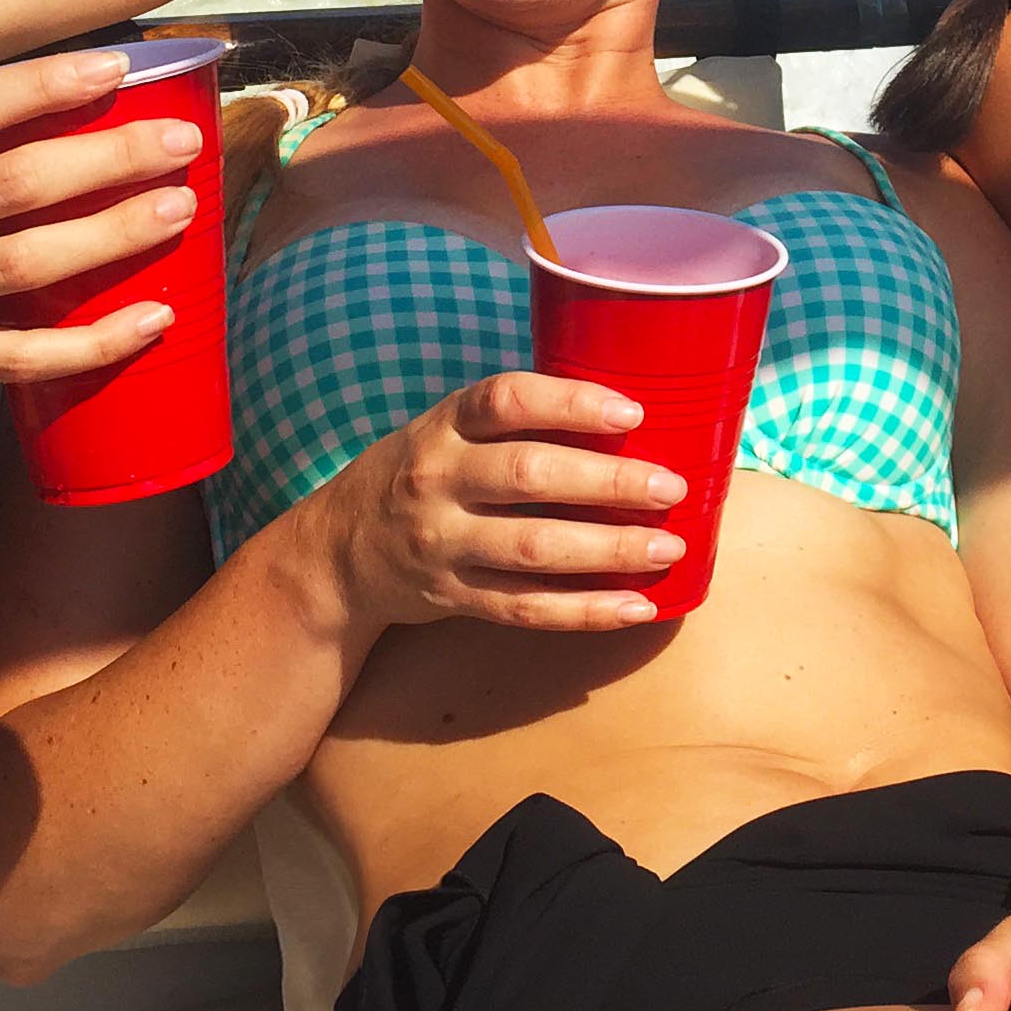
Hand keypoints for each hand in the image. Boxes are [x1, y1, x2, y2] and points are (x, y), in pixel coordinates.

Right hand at [0, 49, 200, 411]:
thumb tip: (27, 108)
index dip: (41, 84)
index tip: (113, 66)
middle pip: (11, 184)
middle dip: (106, 158)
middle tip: (178, 142)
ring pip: (22, 266)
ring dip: (109, 237)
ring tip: (177, 211)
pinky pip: (12, 357)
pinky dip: (87, 344)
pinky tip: (148, 321)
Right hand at [302, 371, 691, 636]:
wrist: (339, 551)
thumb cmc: (420, 473)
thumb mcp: (447, 429)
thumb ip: (514, 422)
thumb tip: (625, 418)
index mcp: (445, 425)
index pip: (507, 400)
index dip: (571, 404)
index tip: (632, 415)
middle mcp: (439, 480)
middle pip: (529, 476)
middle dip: (608, 483)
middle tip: (671, 487)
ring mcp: (443, 543)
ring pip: (534, 549)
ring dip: (609, 550)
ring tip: (669, 547)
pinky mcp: (453, 597)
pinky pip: (526, 608)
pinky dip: (585, 610)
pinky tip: (636, 606)